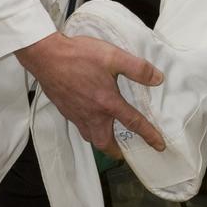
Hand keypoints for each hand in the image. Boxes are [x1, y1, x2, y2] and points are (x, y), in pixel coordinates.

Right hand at [16, 31, 164, 155]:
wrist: (47, 57)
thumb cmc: (80, 56)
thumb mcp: (114, 57)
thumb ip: (138, 69)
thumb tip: (158, 79)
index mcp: (107, 102)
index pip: (133, 123)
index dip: (149, 135)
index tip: (159, 146)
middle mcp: (92, 114)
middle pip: (104, 143)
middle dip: (116, 151)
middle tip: (124, 151)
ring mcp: (76, 114)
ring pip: (90, 136)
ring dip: (102, 141)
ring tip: (109, 136)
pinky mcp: (65, 110)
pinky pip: (80, 127)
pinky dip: (89, 129)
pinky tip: (91, 118)